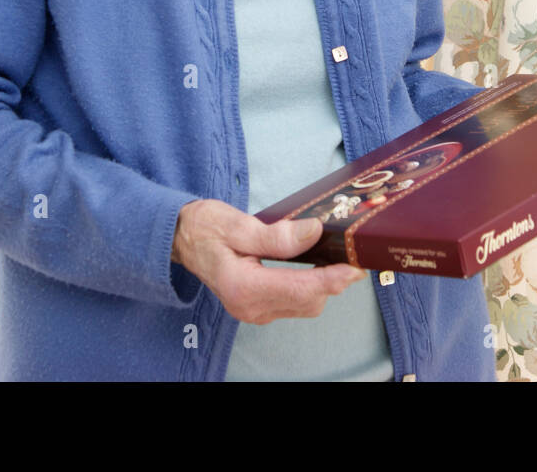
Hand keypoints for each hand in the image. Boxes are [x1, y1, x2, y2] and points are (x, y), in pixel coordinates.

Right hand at [170, 198, 366, 324]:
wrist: (181, 238)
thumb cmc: (205, 227)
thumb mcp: (238, 224)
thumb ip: (276, 235)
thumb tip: (314, 233)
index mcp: (242, 287)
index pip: (298, 289)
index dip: (331, 279)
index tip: (355, 267)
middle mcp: (249, 307)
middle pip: (307, 301)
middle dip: (333, 282)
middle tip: (354, 255)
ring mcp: (253, 311)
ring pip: (304, 305)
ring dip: (324, 286)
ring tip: (340, 259)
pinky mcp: (257, 307)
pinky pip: (294, 303)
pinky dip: (311, 288)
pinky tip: (319, 268)